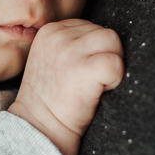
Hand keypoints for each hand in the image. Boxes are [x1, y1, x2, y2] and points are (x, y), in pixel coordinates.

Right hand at [8, 20, 123, 154]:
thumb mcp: (52, 59)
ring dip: (113, 63)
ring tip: (96, 84)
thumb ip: (72, 43)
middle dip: (106, 55)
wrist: (39, 128)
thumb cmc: (50, 99)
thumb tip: (106, 39)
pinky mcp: (84, 68)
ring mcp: (70, 51)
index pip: (89, 27)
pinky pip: (116, 63)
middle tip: (92, 80)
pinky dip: (116, 79)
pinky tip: (99, 92)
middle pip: (104, 32)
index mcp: (50, 31)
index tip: (82, 71)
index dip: (94, 50)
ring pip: (113, 41)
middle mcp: (59, 35)